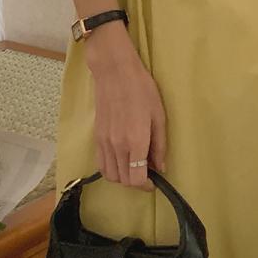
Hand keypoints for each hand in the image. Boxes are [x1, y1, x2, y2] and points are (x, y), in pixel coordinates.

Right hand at [85, 21, 166, 184]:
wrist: (114, 71)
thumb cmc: (141, 89)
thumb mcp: (158, 114)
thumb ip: (160, 144)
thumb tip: (161, 167)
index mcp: (136, 141)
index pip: (136, 180)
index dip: (145, 186)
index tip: (153, 181)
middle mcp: (118, 146)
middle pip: (124, 181)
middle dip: (136, 182)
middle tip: (146, 172)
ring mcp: (105, 143)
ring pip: (111, 176)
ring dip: (123, 177)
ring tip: (133, 166)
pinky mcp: (96, 137)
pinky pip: (101, 164)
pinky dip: (111, 170)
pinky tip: (120, 160)